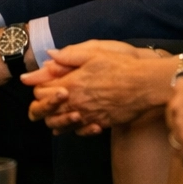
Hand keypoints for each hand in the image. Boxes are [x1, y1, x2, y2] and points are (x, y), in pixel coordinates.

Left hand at [24, 41, 172, 135]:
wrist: (144, 85)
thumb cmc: (120, 66)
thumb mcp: (94, 53)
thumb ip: (69, 55)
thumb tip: (49, 55)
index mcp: (71, 84)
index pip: (40, 91)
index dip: (37, 86)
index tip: (42, 81)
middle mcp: (76, 103)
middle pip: (45, 111)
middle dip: (42, 105)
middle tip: (48, 97)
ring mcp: (87, 116)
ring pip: (59, 125)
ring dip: (56, 117)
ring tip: (61, 108)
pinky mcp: (100, 124)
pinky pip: (78, 131)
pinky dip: (74, 126)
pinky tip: (78, 118)